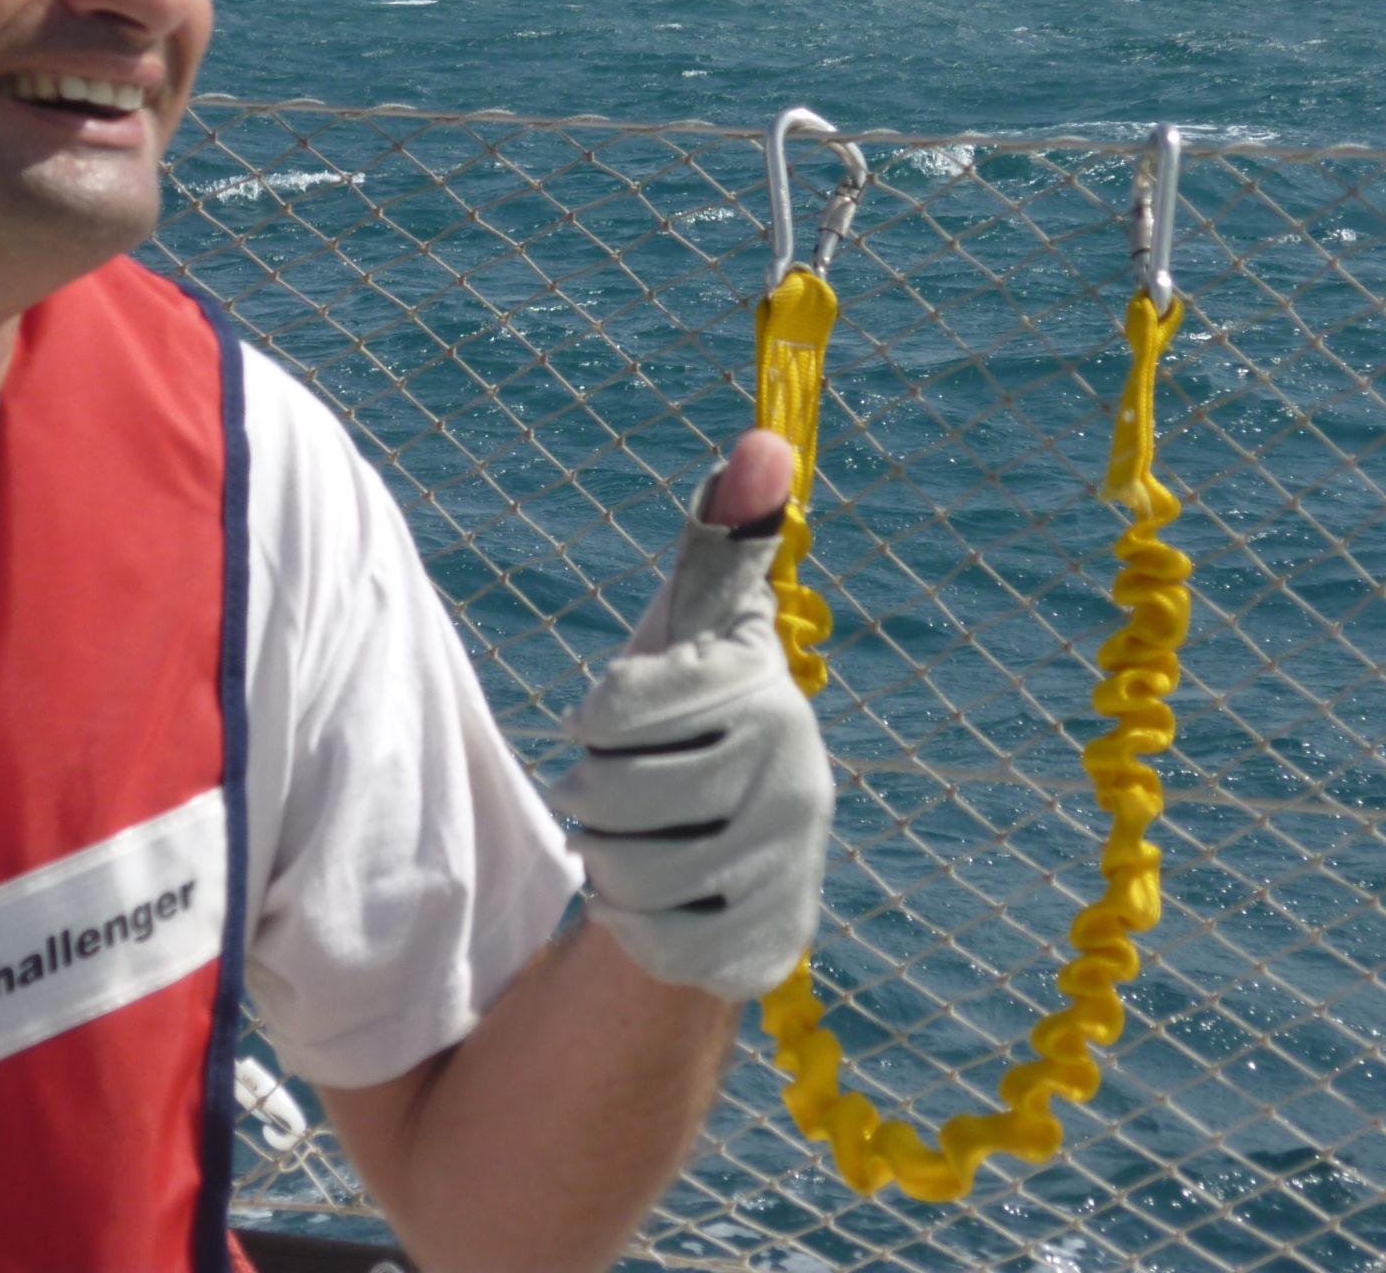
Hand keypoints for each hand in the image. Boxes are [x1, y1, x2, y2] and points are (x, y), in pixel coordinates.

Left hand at [551, 430, 835, 1000]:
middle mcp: (792, 778)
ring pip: (622, 869)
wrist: (739, 861)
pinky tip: (657, 898)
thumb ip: (721, 541)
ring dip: (606, 858)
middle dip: (593, 793)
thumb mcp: (695, 629)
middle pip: (610, 794)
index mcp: (763, 691)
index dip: (595, 718)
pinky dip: (631, 922)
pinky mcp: (765, 945)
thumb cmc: (694, 719)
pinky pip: (647, 940)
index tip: (612, 720)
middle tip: (622, 791)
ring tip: (638, 841)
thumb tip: (762, 440)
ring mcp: (783, 868)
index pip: (617, 709)